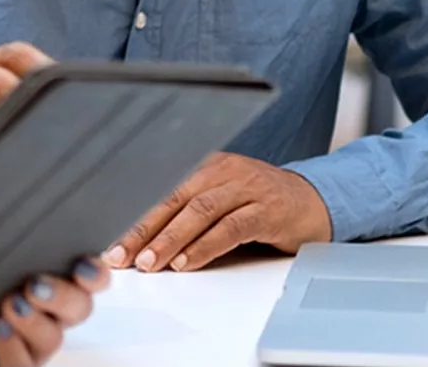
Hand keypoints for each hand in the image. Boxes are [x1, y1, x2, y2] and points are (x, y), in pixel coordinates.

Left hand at [0, 258, 111, 366]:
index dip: (94, 272)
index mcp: (45, 282)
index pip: (89, 278)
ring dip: (35, 321)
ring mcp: (29, 345)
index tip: (82, 264)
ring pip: (53, 338)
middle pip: (78, 308)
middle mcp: (45, 315)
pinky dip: (15, 351)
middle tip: (35, 284)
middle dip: (63, 295)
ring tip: (9, 305)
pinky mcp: (11, 364)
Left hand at [105, 152, 331, 273]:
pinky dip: (205, 246)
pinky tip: (187, 262)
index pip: (160, 191)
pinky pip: (230, 228)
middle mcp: (223, 171)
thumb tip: (142, 242)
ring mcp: (247, 188)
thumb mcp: (221, 199)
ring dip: (169, 240)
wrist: (317, 200)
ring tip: (148, 263)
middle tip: (120, 256)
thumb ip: (187, 212)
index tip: (111, 243)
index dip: (133, 218)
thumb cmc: (261, 204)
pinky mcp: (268, 210)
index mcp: (205, 165)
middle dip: (142, 230)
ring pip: (199, 212)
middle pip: (173, 199)